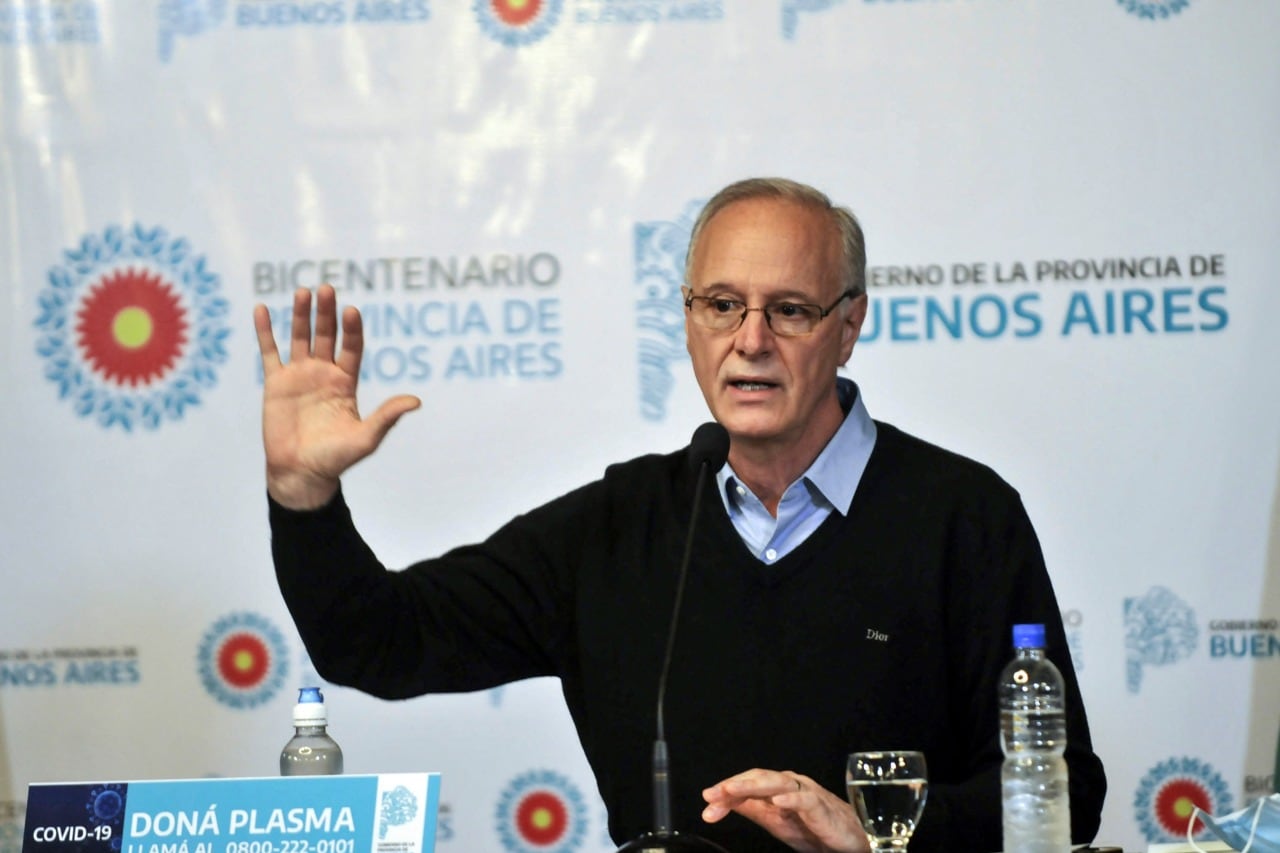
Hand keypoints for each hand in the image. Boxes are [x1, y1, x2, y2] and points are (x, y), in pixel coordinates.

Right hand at [254, 285, 420, 508]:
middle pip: (327, 335)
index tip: (352, 311)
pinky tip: (261, 309)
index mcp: (346, 382)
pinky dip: (265, 331)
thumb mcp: (366, 438)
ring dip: (300, 315)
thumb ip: (387, 416)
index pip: (352, 348)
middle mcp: (324, 373)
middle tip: (326, 289)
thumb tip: (416, 401)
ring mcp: (299, 375)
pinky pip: (269, 352)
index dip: (352, 330)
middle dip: (326, 313)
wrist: (301, 473)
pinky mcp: (276, 383)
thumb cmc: (336, 458)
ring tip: (303, 291)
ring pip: (300, 337)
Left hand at [701, 769, 869, 852]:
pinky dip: (791, 799)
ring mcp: (807, 794)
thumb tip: (723, 801)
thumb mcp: (776, 822)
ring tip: (733, 790)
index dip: (726, 790)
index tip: (707, 803)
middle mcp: (790, 785)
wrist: (848, 843)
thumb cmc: (813, 829)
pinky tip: (777, 802)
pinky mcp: (823, 808)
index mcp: (777, 789)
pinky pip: (806, 800)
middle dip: (734, 785)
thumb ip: (753, 809)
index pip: (748, 783)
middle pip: (759, 778)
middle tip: (712, 794)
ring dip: (754, 785)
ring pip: (778, 782)